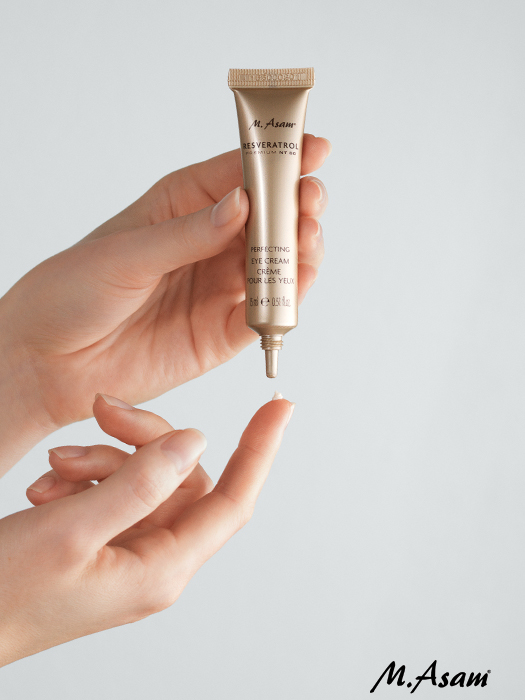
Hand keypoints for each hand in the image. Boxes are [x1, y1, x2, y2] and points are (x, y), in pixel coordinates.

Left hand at [0, 137, 327, 448]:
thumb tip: (244, 205)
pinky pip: (268, 314)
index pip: (242, 175)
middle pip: (271, 219)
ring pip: (279, 264)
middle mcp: (210, 244)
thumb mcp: (127, 253)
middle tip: (310, 201)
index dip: (281, 160)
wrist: (50, 361)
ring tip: (308, 238)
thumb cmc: (73, 292)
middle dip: (299, 206)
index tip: (315, 150)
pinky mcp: (224, 332)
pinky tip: (295, 284)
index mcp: (184, 206)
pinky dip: (288, 300)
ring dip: (302, 250)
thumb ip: (189, 234)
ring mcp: (220, 288)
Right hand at [0, 393, 293, 665]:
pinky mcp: (103, 540)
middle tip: (102, 413)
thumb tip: (195, 443)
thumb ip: (140, 483)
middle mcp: (155, 560)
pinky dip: (84, 476)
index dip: (260, 451)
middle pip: (181, 476)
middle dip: (144, 439)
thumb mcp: (73, 529)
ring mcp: (129, 550)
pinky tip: (47, 486)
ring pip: (143, 477)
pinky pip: (112, 490)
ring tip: (54, 469)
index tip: (279, 408)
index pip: (233, 502)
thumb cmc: (5, 595)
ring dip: (102, 458)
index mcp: (162, 568)